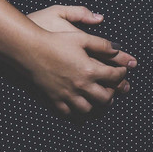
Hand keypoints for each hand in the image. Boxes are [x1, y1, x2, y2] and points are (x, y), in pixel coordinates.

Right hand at [20, 7, 137, 114]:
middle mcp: (81, 86)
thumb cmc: (56, 41)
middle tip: (113, 87)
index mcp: (90, 70)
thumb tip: (118, 49)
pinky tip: (80, 105)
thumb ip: (102, 44)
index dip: (122, 73)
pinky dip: (77, 112)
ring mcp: (67, 95)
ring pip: (89, 109)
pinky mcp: (55, 100)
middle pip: (105, 98)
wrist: (30, 50)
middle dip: (113, 93)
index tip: (122, 70)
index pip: (114, 76)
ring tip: (98, 98)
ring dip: (97, 105)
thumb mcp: (82, 38)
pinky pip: (69, 113)